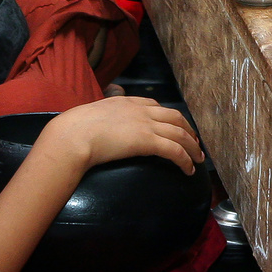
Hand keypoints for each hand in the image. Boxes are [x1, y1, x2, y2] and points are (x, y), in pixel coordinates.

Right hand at [41, 96, 203, 174]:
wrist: (73, 135)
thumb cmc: (73, 129)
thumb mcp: (89, 114)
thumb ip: (99, 118)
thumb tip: (93, 125)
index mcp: (126, 102)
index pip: (155, 105)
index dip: (168, 117)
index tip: (174, 125)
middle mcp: (141, 110)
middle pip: (175, 117)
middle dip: (188, 130)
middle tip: (194, 143)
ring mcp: (146, 124)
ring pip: (180, 133)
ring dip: (192, 147)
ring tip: (198, 159)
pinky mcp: (148, 141)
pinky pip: (175, 150)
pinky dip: (185, 160)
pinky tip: (189, 170)